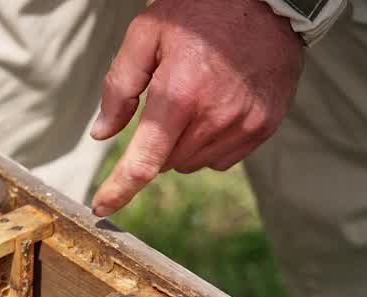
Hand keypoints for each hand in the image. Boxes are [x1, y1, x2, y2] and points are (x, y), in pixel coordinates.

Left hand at [90, 0, 303, 216]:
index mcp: (179, 95)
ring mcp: (244, 124)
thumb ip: (119, 86)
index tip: (102, 207)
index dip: (119, 189)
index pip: (144, 162)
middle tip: (167, 102)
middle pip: (168, 162)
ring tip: (195, 98)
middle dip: (157, 142)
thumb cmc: (200, 11)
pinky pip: (223, 158)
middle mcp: (214, 117)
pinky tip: (217, 107)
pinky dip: (211, 142)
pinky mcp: (265, 125)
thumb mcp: (145, 34)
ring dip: (184, 144)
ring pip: (194, 163)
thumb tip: (102, 133)